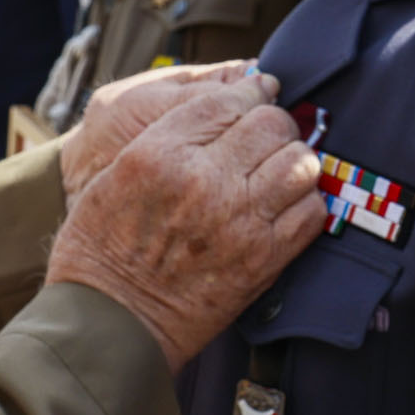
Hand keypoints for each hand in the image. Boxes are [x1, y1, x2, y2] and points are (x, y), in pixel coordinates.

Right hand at [47, 78, 323, 367]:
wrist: (111, 323)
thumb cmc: (103, 246)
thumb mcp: (117, 172)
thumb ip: (169, 132)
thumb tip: (225, 99)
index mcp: (160, 153)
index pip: (227, 98)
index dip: (249, 91)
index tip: (257, 94)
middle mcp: (203, 180)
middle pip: (270, 124)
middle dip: (273, 124)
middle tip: (266, 136)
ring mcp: (238, 220)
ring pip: (300, 162)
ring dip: (293, 161)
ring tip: (277, 170)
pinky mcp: (263, 259)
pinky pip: (310, 211)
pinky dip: (304, 203)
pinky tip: (282, 207)